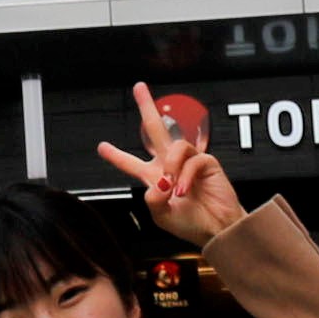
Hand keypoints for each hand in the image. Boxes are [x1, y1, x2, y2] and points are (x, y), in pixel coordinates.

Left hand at [94, 81, 244, 243]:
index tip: (102, 147)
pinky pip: (193, 159)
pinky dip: (186, 175)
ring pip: (175, 144)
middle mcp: (170, 166)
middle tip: (139, 88)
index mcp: (155, 179)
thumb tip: (160, 180)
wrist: (216, 229)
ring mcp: (188, 162)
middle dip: (147, 107)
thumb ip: (152, 199)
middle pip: (156, 130)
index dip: (116, 156)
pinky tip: (185, 189)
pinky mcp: (207, 163)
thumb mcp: (161, 217)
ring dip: (172, 166)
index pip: (131, 164)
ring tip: (173, 185)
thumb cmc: (191, 224)